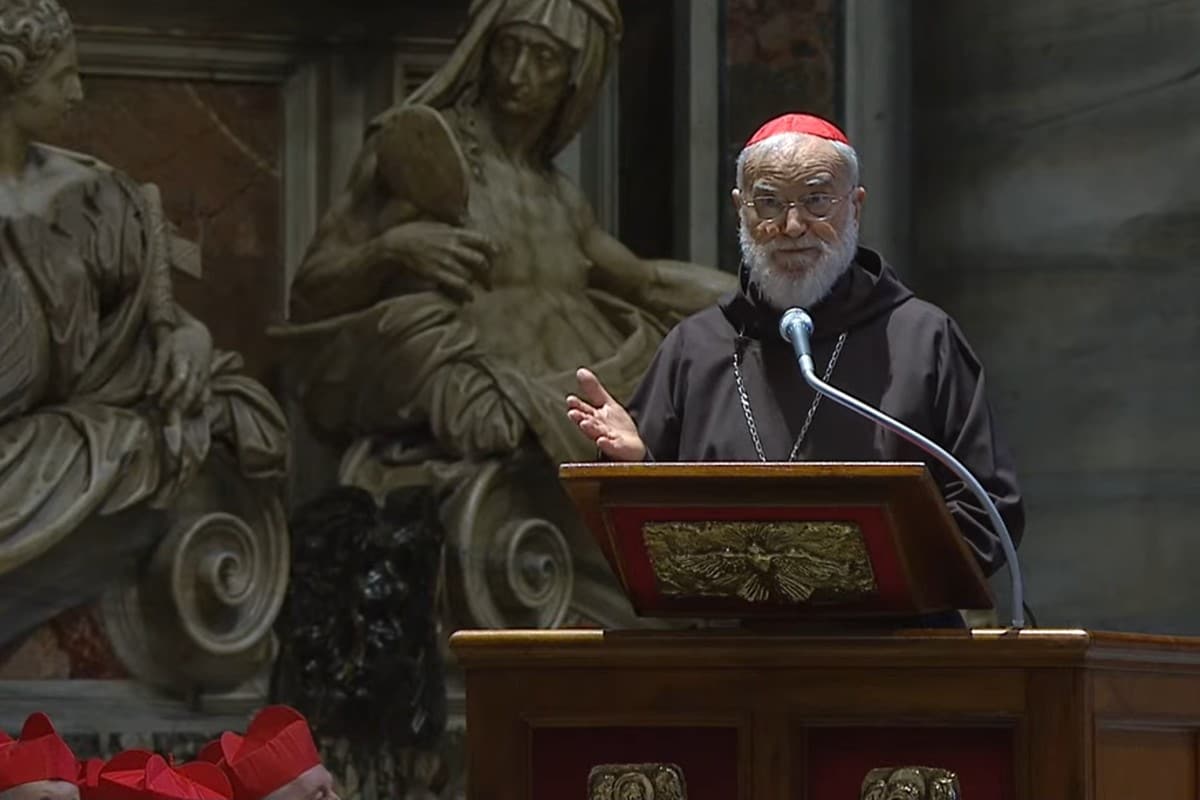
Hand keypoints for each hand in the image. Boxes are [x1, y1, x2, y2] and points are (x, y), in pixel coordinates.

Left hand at [148, 324, 212, 414]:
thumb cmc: (177, 341)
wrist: (198, 333)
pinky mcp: (209, 379)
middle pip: (191, 391)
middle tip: (170, 423)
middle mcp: (198, 369)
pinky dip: (199, 406)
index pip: (179, 379)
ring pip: (200, 395)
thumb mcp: (163, 351)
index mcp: (184, 359)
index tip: (160, 404)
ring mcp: (205, 375)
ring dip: (189, 409)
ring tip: (179, 423)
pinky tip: (190, 414)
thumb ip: (157, 373)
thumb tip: (149, 394)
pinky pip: (206, 395)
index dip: (170, 393)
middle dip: (180, 408)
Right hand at [376, 221, 496, 299]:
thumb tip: (466, 229)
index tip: (495, 257)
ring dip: (476, 285)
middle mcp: (453, 246)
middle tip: (488, 282)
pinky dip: (467, 293)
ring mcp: (445, 261)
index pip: (482, 240)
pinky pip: (459, 285)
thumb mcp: (436, 225)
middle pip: (480, 261)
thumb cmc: (413, 233)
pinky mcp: (437, 273)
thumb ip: (453, 229)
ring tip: (476, 291)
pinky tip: (468, 298)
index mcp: (454, 233)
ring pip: (471, 275)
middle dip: (488, 274)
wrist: (395, 245)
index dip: (492, 250)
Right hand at [566, 368, 645, 460]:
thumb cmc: (616, 427)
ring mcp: (608, 440)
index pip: (583, 410)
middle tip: (573, 413)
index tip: (570, 400)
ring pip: (597, 434)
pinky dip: (607, 444)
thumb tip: (580, 371)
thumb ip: (593, 390)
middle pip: (588, 422)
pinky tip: (602, 440)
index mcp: (594, 417)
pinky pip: (612, 447)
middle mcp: (598, 429)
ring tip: (584, 423)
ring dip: (590, 429)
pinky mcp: (618, 449)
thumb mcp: (606, 404)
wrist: (632, 447)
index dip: (577, 405)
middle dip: (580, 418)